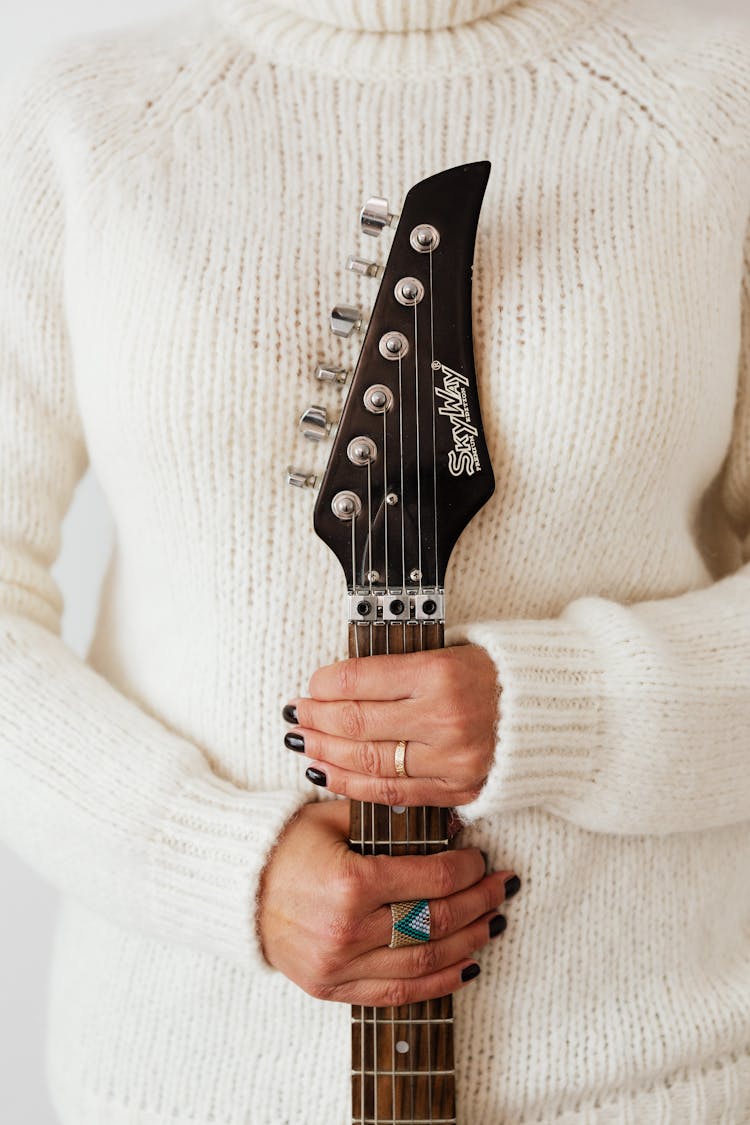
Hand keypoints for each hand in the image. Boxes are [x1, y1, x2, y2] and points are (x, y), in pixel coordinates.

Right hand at [257, 799, 516, 1004]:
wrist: (235, 888)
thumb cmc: (285, 845)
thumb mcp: (332, 817)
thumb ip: (387, 821)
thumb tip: (447, 823)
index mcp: (350, 882)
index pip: (428, 879)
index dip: (464, 869)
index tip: (481, 858)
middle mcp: (347, 930)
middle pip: (434, 921)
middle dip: (477, 902)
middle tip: (502, 886)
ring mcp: (340, 965)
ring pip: (424, 962)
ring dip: (468, 942)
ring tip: (494, 923)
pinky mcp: (333, 989)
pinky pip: (397, 994)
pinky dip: (438, 983)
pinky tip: (467, 966)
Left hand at [283, 644, 498, 806]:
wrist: (542, 709)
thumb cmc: (485, 673)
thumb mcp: (442, 652)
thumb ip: (391, 671)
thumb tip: (330, 687)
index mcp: (440, 673)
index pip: (360, 681)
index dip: (324, 685)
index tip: (310, 685)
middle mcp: (446, 718)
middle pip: (358, 724)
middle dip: (317, 719)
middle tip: (295, 714)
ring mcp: (452, 759)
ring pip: (368, 763)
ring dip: (326, 753)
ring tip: (303, 743)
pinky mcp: (457, 790)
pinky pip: (391, 792)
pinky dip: (351, 784)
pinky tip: (325, 772)